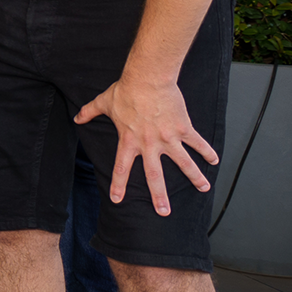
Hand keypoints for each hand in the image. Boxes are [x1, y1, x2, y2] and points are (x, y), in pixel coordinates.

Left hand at [79, 74, 216, 215]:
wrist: (148, 79)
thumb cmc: (125, 90)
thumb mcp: (104, 102)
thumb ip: (89, 112)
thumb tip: (77, 117)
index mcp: (129, 141)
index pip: (121, 168)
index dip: (119, 185)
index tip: (118, 200)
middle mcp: (149, 144)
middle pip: (154, 176)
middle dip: (159, 196)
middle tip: (164, 212)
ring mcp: (168, 138)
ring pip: (183, 163)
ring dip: (194, 177)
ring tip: (203, 188)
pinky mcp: (183, 128)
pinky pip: (197, 143)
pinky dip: (207, 152)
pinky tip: (215, 161)